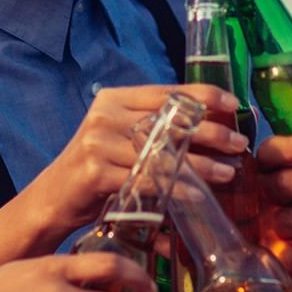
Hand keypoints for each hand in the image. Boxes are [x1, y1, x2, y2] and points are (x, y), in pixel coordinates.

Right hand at [20, 84, 246, 241]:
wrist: (52, 199)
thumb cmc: (97, 168)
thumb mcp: (120, 137)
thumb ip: (152, 126)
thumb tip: (207, 123)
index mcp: (114, 99)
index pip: (167, 91)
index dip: (203, 95)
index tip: (233, 103)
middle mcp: (105, 115)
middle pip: (170, 120)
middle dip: (211, 133)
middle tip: (239, 144)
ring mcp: (98, 143)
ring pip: (163, 153)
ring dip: (202, 165)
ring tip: (229, 172)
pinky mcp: (95, 173)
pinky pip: (148, 180)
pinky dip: (177, 189)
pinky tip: (198, 196)